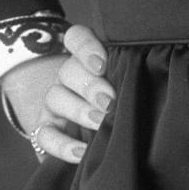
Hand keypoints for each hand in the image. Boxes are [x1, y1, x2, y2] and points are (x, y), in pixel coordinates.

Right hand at [0, 24, 114, 164]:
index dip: (86, 47)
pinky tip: (81, 151)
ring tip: (99, 122)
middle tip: (109, 101)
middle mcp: (67, 77)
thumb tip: (143, 77)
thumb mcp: (121, 82)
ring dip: (78, 110)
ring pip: (55, 97)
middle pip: (69, 69)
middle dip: (89, 85)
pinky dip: (62, 144)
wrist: (88, 134)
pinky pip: (45, 135)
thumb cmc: (117, 102)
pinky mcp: (45, 130)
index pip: (77, 37)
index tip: (102, 64)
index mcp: (85, 58)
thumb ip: (126, 75)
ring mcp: (53, 104)